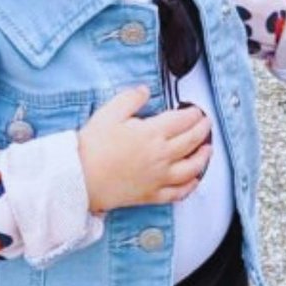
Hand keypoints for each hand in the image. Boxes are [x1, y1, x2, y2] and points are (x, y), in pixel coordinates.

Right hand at [77, 86, 211, 212]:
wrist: (78, 179)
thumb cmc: (91, 148)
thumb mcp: (109, 113)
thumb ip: (131, 98)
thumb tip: (145, 91)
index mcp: (153, 133)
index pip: (183, 120)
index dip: (193, 113)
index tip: (196, 110)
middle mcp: (161, 156)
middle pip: (191, 141)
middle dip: (203, 130)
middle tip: (206, 123)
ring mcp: (158, 177)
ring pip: (191, 167)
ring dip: (203, 157)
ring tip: (207, 149)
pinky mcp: (151, 194)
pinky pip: (177, 193)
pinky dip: (190, 186)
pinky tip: (194, 181)